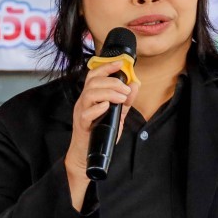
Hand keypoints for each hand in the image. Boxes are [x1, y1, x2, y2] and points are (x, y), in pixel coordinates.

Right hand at [64, 59, 139, 208]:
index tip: (121, 63)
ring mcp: (81, 112)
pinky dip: (98, 108)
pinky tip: (107, 106)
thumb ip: (126, 100)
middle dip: (113, 82)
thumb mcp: (117, 114)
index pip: (94, 74)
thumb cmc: (99, 132)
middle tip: (126, 90)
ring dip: (109, 93)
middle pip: (93, 82)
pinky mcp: (82, 125)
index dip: (106, 66)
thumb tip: (135, 84)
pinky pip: (87, 113)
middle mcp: (84, 101)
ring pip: (90, 94)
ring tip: (122, 98)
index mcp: (91, 96)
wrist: (86, 154)